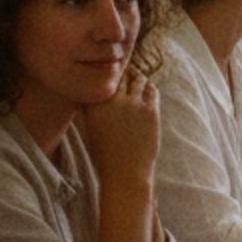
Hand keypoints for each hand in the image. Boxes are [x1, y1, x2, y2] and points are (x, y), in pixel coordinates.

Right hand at [75, 67, 160, 184]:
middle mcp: (111, 102)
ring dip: (137, 79)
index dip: (105, 73)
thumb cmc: (105, 151)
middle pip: (119, 76)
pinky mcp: (150, 110)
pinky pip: (152, 90)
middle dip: (122, 73)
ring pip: (137, 79)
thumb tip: (93, 91)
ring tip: (137, 80)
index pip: (100, 78)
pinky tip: (148, 91)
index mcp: (92, 105)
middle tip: (125, 71)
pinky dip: (149, 89)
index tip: (109, 70)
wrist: (125, 171)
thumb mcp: (90, 127)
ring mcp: (132, 105)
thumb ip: (90, 108)